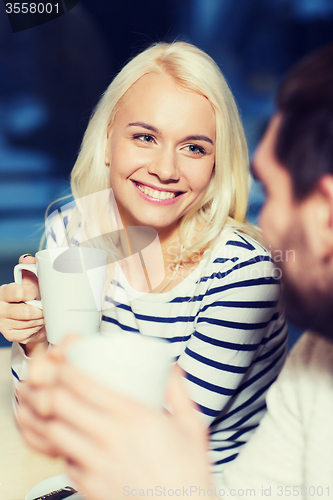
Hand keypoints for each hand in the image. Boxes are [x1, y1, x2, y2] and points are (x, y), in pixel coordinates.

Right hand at [0, 254, 46, 355]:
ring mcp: (4, 324)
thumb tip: (28, 259)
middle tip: (44, 306)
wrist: (23, 317)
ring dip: (41, 318)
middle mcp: (0, 309)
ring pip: (30, 323)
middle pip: (26, 312)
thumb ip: (28, 267)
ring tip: (43, 313)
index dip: (31, 292)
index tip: (36, 292)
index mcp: (3, 293)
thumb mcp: (27, 280)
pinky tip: (38, 322)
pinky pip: (30, 332)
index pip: (17, 292)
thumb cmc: (26, 296)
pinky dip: (38, 327)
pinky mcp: (11, 335)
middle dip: (40, 309)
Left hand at [17, 342, 212, 499]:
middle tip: (54, 384)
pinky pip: (64, 462)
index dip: (66, 369)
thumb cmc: (188, 474)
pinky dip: (62, 449)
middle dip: (51, 388)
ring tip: (57, 411)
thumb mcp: (191, 426)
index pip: (84, 386)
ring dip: (51, 418)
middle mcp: (110, 439)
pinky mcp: (90, 487)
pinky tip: (72, 443)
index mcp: (134, 417)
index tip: (65, 363)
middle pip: (60, 404)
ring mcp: (97, 465)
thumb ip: (178, 393)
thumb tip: (173, 369)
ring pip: (54, 433)